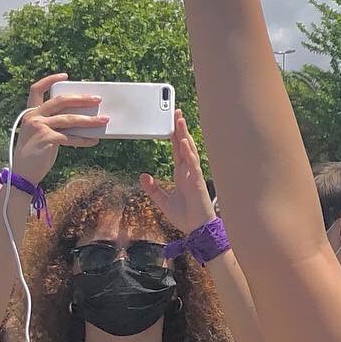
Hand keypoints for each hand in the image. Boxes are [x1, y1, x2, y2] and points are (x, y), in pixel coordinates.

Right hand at [9, 72, 107, 185]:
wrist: (23, 172)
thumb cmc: (36, 152)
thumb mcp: (41, 132)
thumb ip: (54, 123)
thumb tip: (81, 118)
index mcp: (30, 112)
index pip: (36, 89)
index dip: (50, 80)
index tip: (65, 75)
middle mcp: (33, 116)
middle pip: (60, 101)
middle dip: (81, 99)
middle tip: (97, 99)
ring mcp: (39, 126)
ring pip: (69, 119)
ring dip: (89, 120)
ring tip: (104, 120)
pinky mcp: (47, 138)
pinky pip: (71, 137)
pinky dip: (84, 139)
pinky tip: (94, 140)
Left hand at [140, 112, 215, 236]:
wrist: (197, 230)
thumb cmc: (185, 216)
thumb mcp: (163, 201)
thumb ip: (153, 189)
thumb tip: (143, 175)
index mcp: (181, 174)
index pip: (176, 150)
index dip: (174, 135)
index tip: (172, 122)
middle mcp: (188, 172)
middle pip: (183, 145)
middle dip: (180, 129)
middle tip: (176, 111)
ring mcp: (193, 176)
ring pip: (188, 151)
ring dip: (184, 136)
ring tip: (180, 121)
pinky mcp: (197, 183)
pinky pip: (192, 165)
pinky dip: (188, 154)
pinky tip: (183, 144)